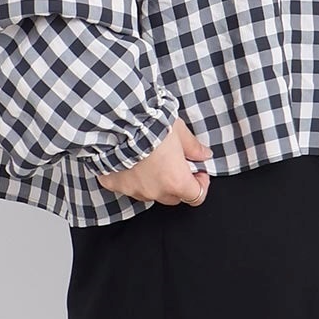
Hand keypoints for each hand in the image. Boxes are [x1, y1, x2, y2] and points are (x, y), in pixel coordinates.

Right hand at [96, 117, 211, 205]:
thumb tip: (203, 154)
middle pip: (173, 197)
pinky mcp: (114, 184)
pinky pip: (125, 185)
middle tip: (175, 164)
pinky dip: (129, 177)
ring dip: (153, 182)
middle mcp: (155, 191)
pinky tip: (128, 162)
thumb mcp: (178, 131)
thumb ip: (193, 146)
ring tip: (149, 161)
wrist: (117, 121)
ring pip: (149, 193)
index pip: (196, 196)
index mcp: (176, 181)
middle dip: (177, 184)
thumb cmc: (151, 125)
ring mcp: (133, 190)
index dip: (201, 185)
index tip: (199, 173)